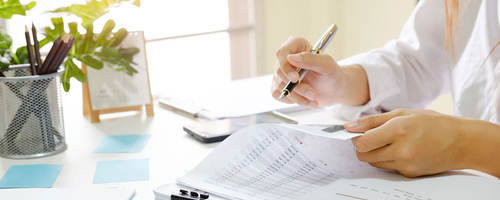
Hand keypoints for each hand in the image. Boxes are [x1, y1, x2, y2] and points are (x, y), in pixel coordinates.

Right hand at [271, 36, 344, 107]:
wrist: (334, 91)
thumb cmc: (332, 74)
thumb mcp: (327, 65)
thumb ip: (311, 59)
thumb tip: (291, 58)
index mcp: (296, 46)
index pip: (282, 52)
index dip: (286, 66)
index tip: (296, 78)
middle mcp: (286, 59)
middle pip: (279, 72)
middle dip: (297, 87)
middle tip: (313, 93)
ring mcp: (282, 73)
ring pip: (280, 86)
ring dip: (298, 96)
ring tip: (314, 97)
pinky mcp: (280, 87)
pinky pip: (280, 96)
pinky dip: (295, 101)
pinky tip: (306, 100)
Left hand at [344, 109, 466, 177]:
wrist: (461, 142)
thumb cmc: (432, 123)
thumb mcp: (402, 113)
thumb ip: (372, 121)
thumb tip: (349, 127)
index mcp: (398, 130)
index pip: (362, 143)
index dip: (356, 138)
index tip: (357, 133)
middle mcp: (401, 149)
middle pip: (364, 156)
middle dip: (362, 147)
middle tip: (371, 137)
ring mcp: (406, 164)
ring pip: (374, 163)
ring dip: (374, 153)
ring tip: (388, 142)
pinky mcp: (409, 173)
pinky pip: (388, 168)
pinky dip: (388, 159)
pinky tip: (400, 150)